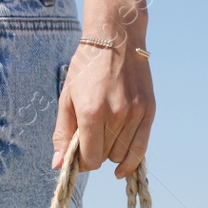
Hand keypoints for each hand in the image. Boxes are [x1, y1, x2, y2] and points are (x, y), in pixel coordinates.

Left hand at [51, 8, 153, 178]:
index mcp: (92, 112)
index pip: (90, 159)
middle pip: (105, 157)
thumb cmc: (86, 68)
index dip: (81, 163)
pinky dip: (130, 161)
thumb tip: (58, 166)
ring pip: (121, 154)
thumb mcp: (66, 98)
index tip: (77, 156)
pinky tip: (121, 169)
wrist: (116, 38)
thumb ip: (62, 133)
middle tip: (90, 138)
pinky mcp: (149, 110)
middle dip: (95, 154)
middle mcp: (116, 115)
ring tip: (104, 135)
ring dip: (111, 153)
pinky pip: (141, 148)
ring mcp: (135, 113)